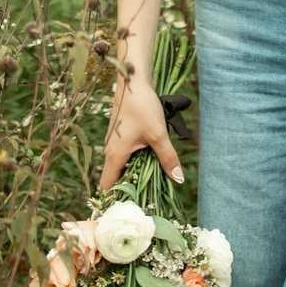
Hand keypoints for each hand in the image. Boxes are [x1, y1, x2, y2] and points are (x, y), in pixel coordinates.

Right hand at [99, 74, 184, 190]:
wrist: (133, 80)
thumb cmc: (143, 107)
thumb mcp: (158, 134)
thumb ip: (168, 158)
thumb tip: (178, 180)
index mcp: (114, 156)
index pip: (107, 186)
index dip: (117, 198)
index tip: (132, 206)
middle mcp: (111, 151)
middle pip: (116, 178)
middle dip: (131, 187)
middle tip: (149, 197)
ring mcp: (115, 142)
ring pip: (122, 166)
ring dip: (136, 172)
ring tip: (153, 180)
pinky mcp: (121, 135)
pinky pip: (125, 155)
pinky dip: (136, 160)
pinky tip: (151, 159)